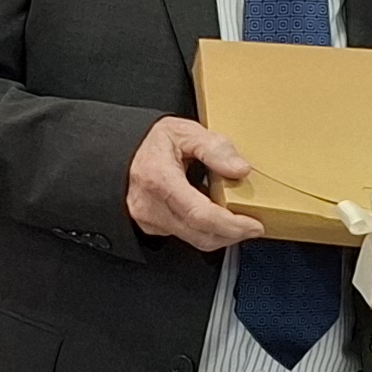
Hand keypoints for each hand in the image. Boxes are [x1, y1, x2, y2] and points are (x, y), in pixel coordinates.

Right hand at [125, 114, 260, 249]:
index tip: (253, 225)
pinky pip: (184, 235)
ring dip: (220, 234)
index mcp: (159, 179)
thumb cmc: (149, 142)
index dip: (231, 225)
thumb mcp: (183, 132)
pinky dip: (204, 229)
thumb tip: (240, 168)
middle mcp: (151, 205)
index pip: (200, 214)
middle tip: (252, 225)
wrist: (118, 153)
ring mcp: (149, 220)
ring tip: (235, 218)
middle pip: (200, 234)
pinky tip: (211, 213)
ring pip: (194, 239)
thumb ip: (214, 147)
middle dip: (232, 234)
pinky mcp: (151, 227)